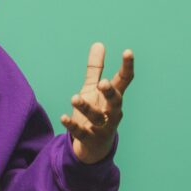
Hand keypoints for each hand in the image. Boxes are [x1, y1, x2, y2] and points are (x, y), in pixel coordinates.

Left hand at [60, 42, 134, 163]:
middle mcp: (111, 112)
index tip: (127, 51)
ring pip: (97, 118)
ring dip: (86, 108)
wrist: (95, 146)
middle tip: (103, 83)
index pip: (124, 81)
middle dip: (110, 93)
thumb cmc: (97, 111)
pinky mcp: (89, 139)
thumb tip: (98, 44)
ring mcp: (102, 127)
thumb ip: (96, 68)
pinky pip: (81, 133)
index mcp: (113, 97)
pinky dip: (73, 126)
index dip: (127, 66)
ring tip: (74, 98)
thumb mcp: (93, 89)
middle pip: (115, 102)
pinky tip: (63, 117)